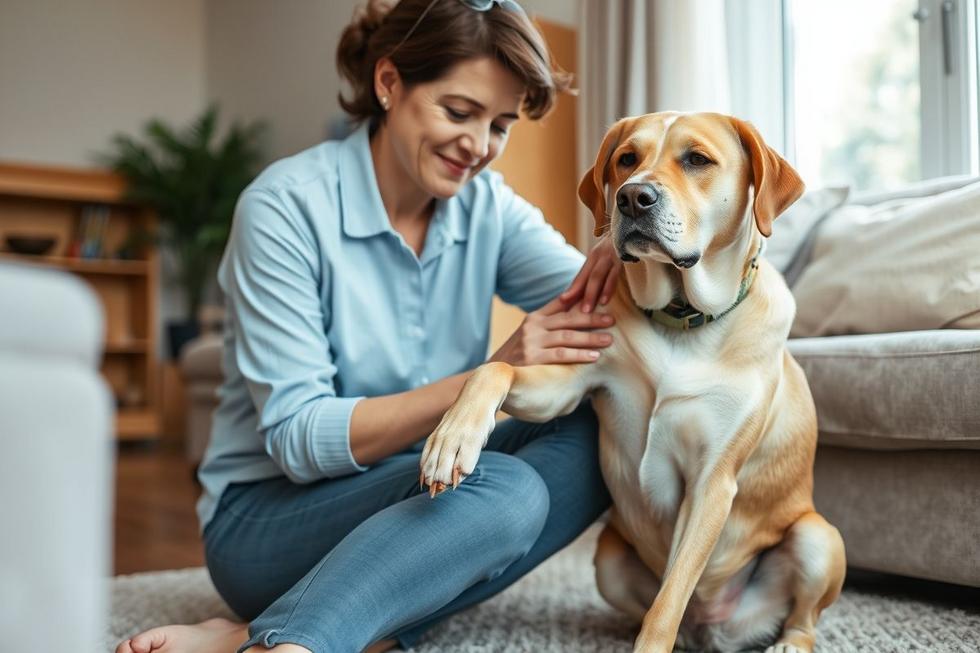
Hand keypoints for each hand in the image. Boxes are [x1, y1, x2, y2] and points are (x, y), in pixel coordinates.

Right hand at [489, 294, 614, 365]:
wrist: (491, 376)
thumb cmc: (516, 357)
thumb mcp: (529, 336)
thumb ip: (549, 326)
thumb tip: (578, 318)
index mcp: (534, 317)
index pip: (562, 303)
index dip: (583, 300)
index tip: (603, 300)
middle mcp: (532, 326)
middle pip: (568, 318)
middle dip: (593, 318)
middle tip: (612, 320)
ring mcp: (531, 341)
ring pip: (567, 336)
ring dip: (590, 337)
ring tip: (609, 339)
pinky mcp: (531, 358)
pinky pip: (561, 355)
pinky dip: (579, 355)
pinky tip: (594, 356)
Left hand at [559, 236, 622, 312]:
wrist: (638, 224)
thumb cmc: (625, 243)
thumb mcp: (609, 253)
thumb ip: (601, 267)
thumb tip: (593, 286)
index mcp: (595, 255)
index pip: (581, 275)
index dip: (572, 289)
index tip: (562, 302)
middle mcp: (600, 254)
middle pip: (586, 277)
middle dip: (577, 294)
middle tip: (569, 312)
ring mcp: (611, 255)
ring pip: (597, 277)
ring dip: (590, 295)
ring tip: (585, 311)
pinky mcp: (623, 256)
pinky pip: (613, 275)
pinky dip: (607, 288)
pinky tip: (604, 300)